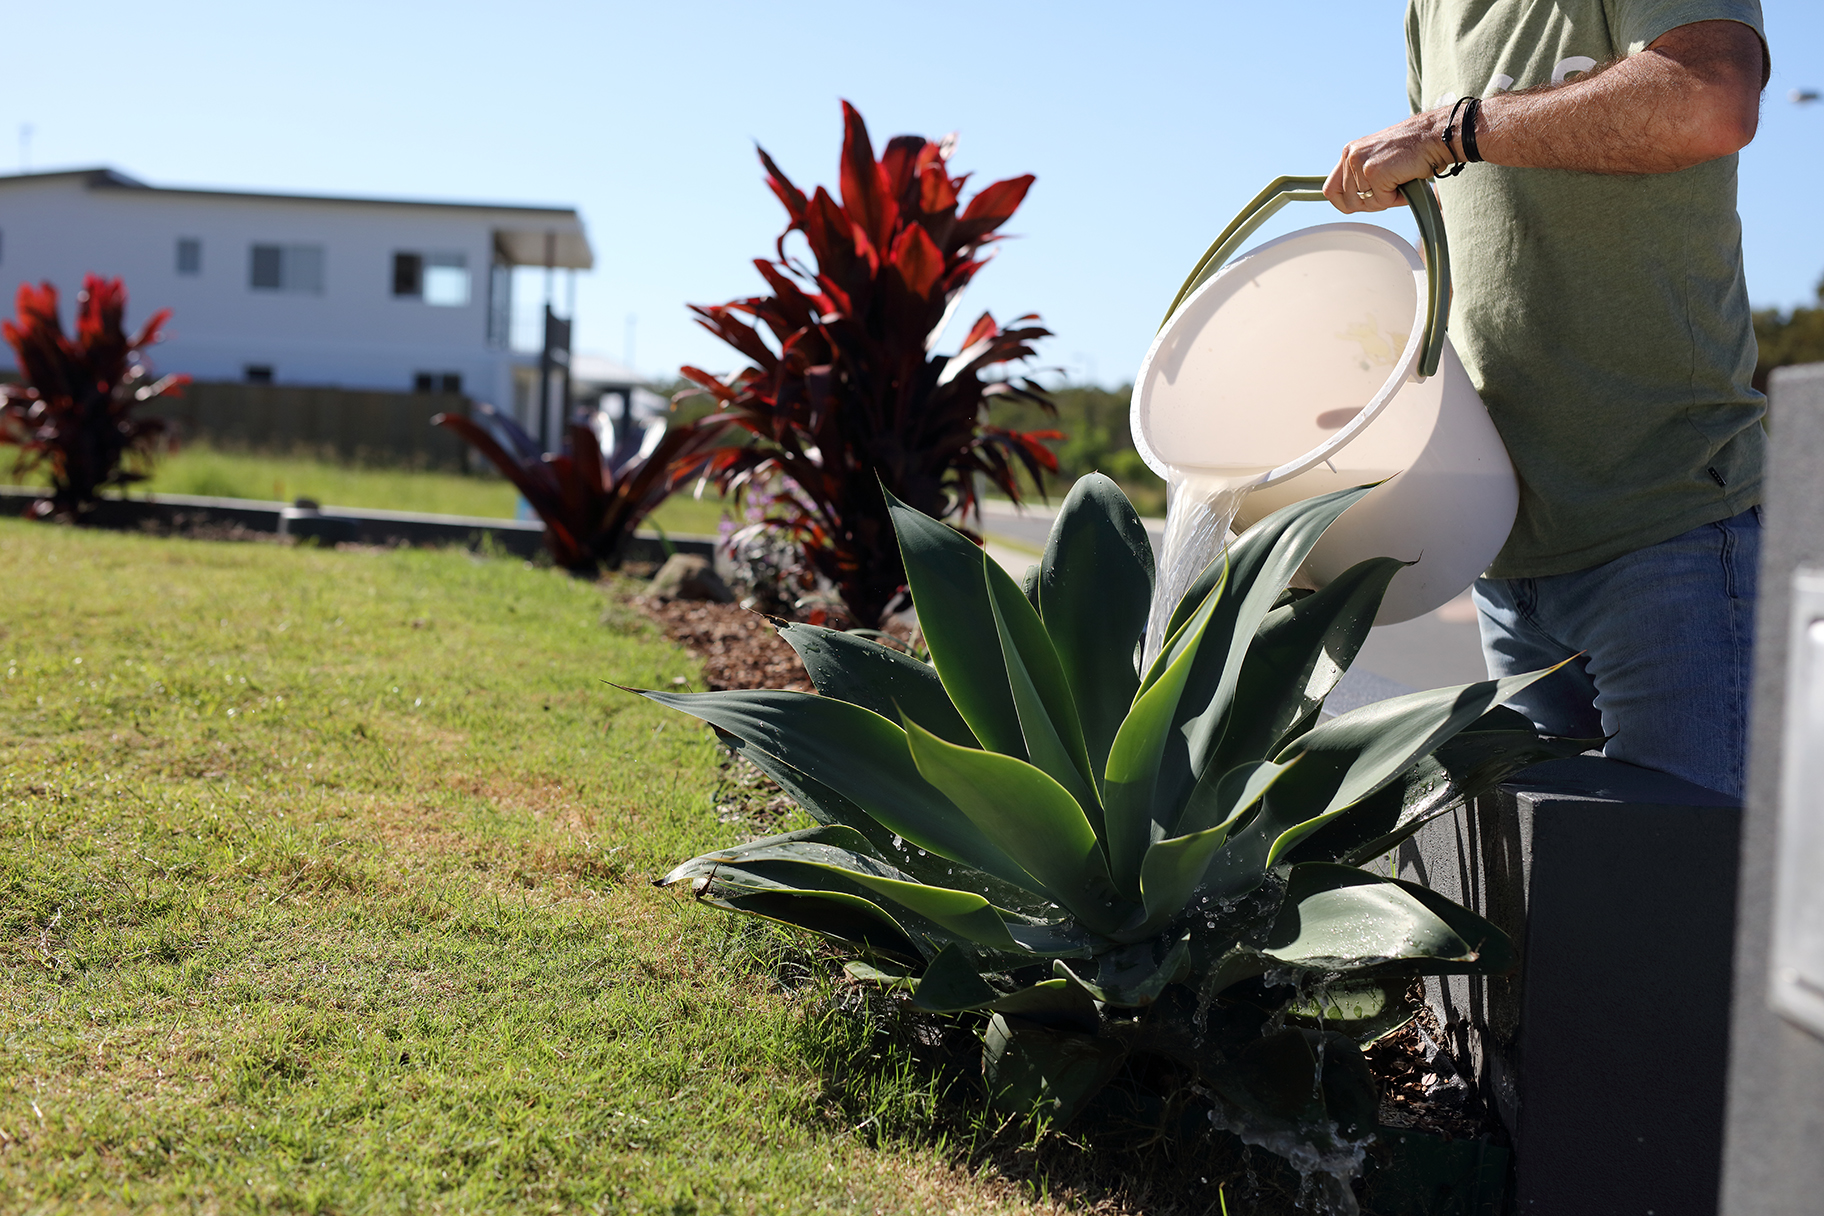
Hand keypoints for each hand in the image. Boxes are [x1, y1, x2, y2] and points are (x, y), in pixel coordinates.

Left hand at [1323, 109, 1453, 213]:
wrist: (1435, 136)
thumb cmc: (1413, 151)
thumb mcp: (1378, 160)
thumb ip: (1361, 177)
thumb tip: (1352, 204)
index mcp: (1349, 152)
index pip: (1330, 190)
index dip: (1344, 203)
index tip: (1360, 204)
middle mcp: (1350, 155)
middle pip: (1348, 202)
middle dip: (1371, 203)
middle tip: (1391, 189)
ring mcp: (1360, 163)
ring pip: (1366, 203)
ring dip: (1386, 199)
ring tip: (1400, 180)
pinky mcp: (1374, 171)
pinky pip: (1382, 201)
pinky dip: (1397, 198)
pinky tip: (1406, 180)